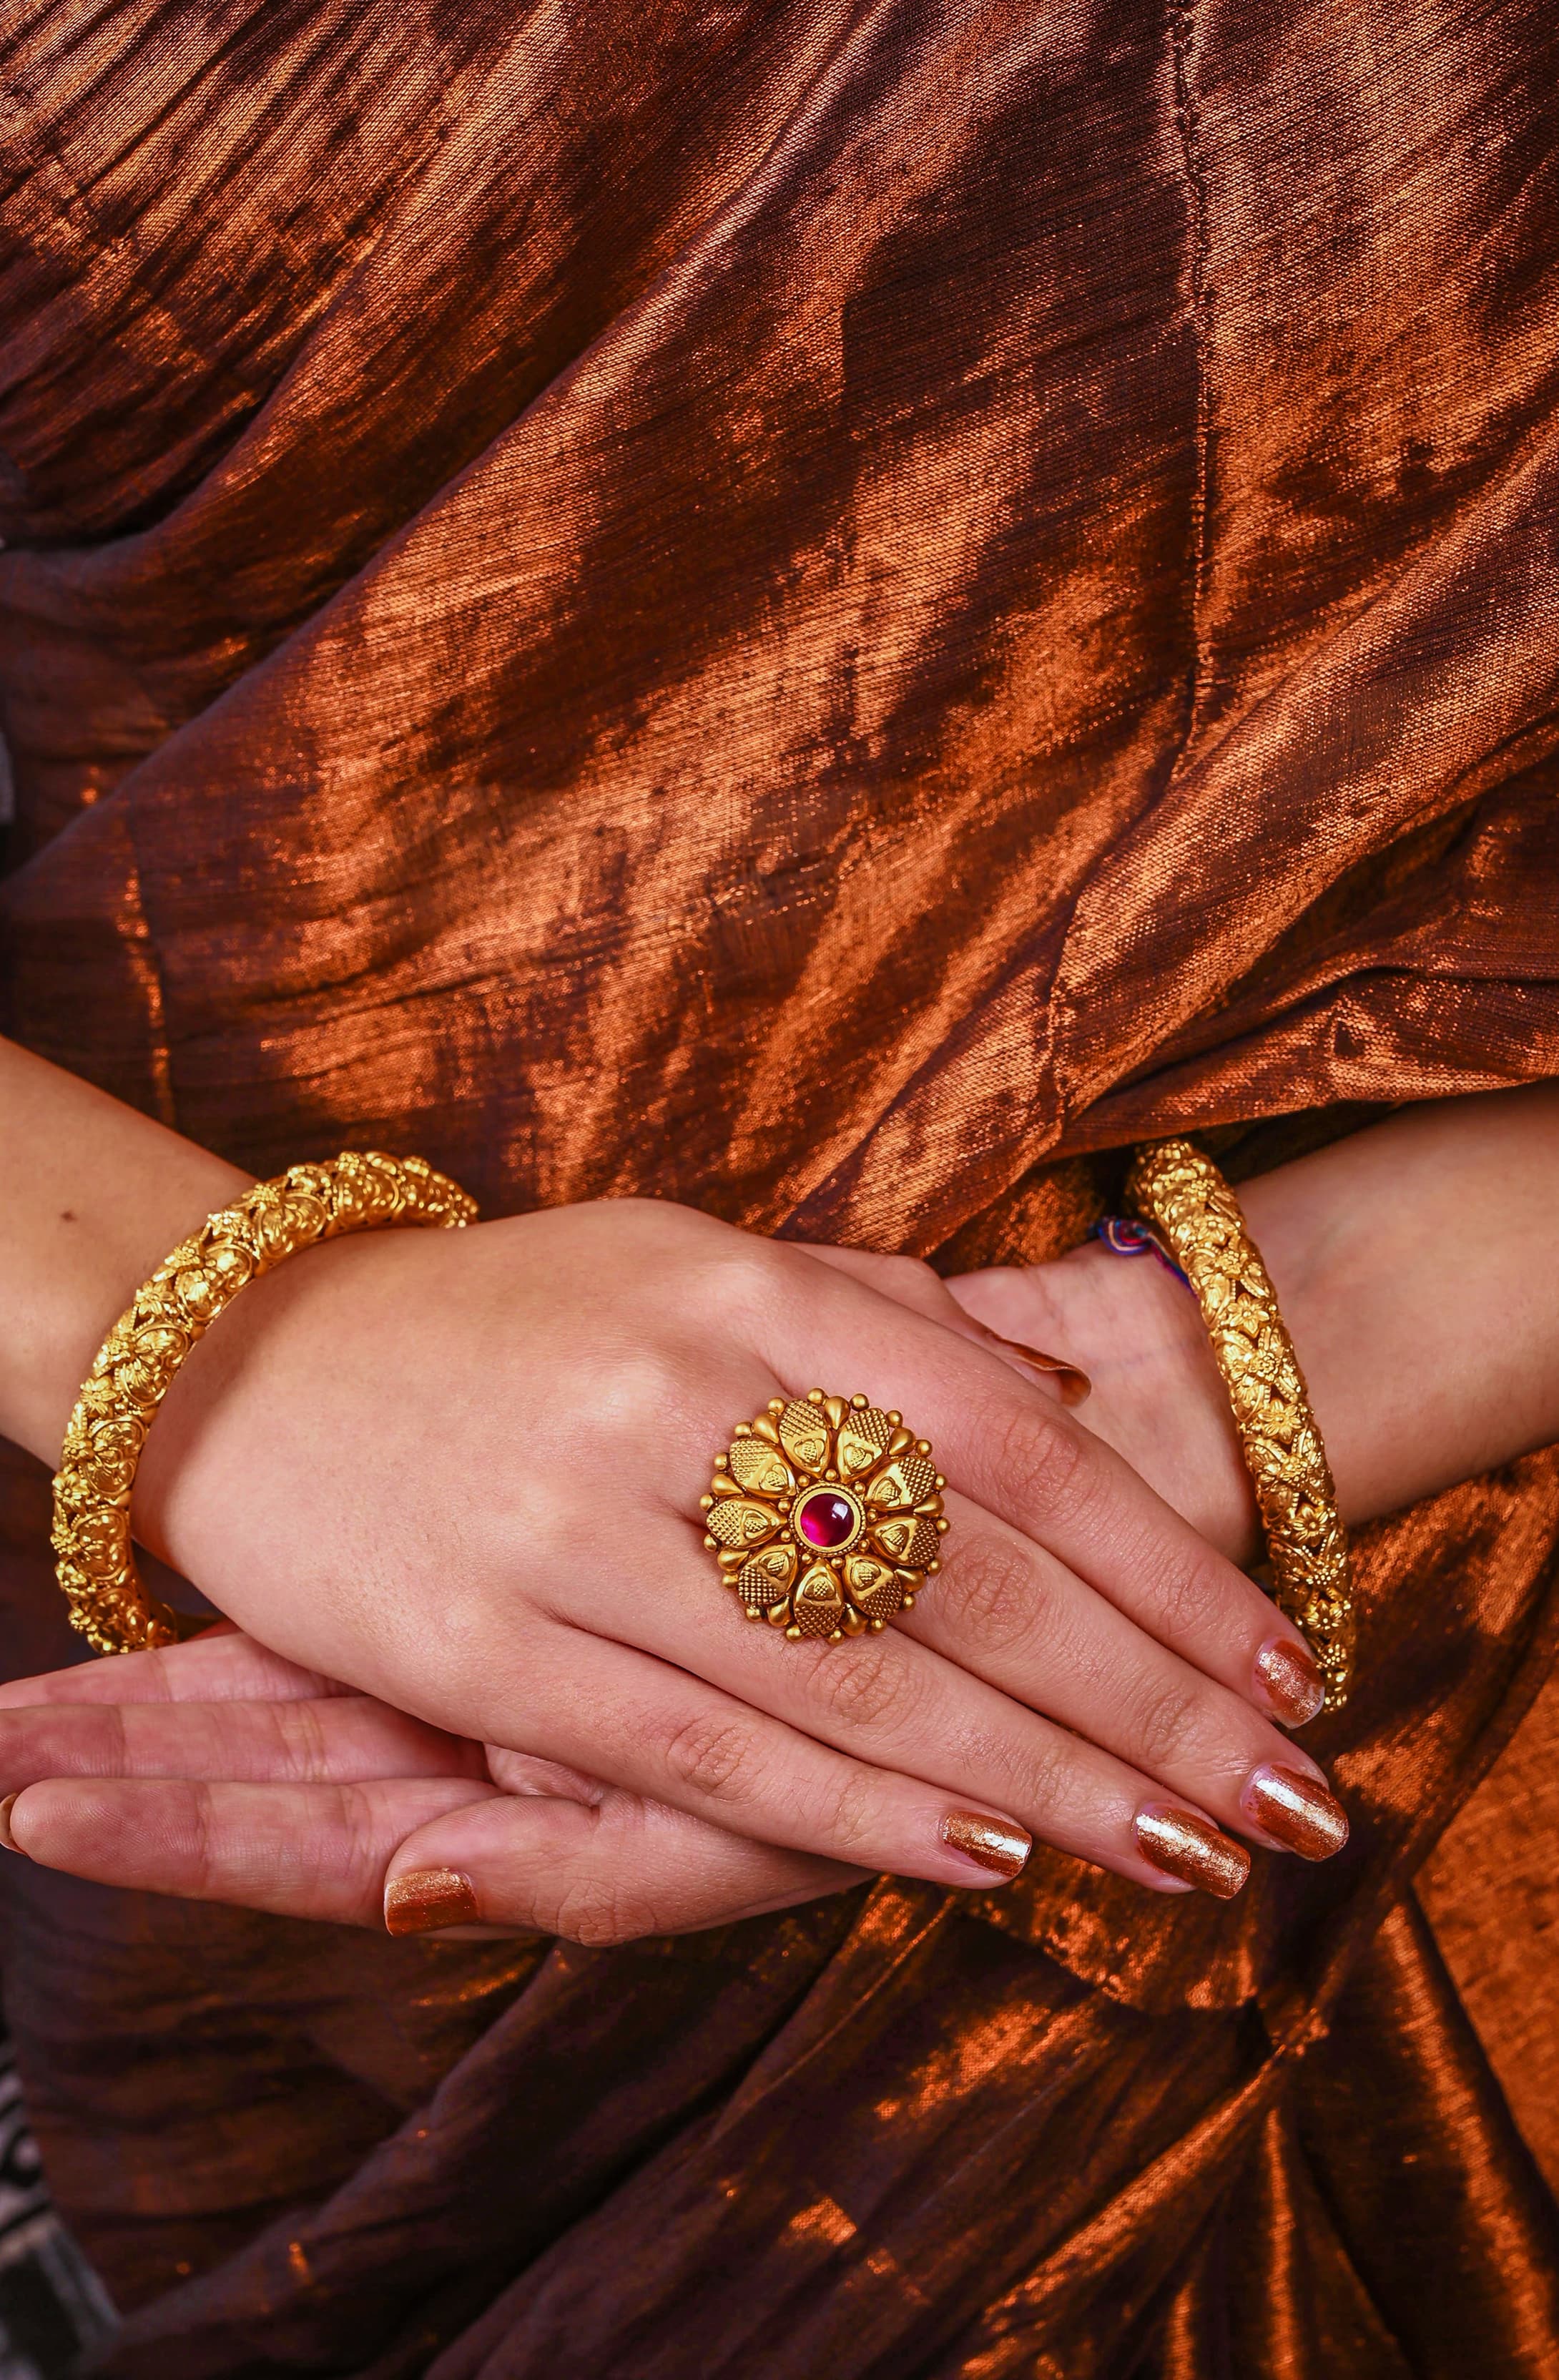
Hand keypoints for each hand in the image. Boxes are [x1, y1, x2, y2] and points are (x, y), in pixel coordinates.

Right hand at [108, 1197, 1337, 1918]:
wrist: (255, 1356)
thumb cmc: (514, 1317)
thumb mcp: (691, 1259)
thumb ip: (870, 1310)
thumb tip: (1060, 1382)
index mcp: (741, 1285)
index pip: (1001, 1438)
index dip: (1152, 1558)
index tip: (1272, 1655)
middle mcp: (673, 1393)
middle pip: (960, 1571)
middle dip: (1142, 1696)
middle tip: (1275, 1788)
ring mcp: (574, 1521)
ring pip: (854, 1678)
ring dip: (1040, 1775)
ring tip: (1173, 1845)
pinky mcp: (482, 1642)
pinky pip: (706, 1749)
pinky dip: (858, 1814)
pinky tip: (982, 1852)